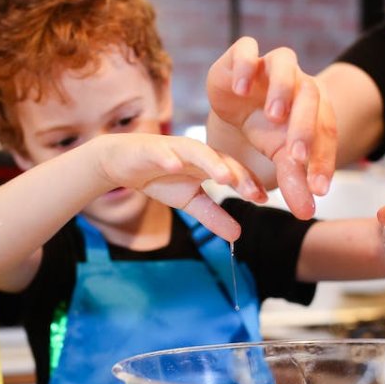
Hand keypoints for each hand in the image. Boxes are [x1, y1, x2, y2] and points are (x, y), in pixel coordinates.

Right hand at [94, 133, 265, 241]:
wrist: (121, 162)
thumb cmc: (159, 177)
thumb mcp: (189, 201)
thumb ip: (213, 215)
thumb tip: (238, 235)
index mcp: (208, 163)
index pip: (233, 171)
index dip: (248, 183)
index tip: (263, 199)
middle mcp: (196, 152)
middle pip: (221, 160)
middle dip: (237, 174)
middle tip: (251, 191)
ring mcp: (174, 148)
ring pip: (196, 152)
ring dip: (211, 162)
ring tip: (224, 177)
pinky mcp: (150, 148)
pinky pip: (161, 152)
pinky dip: (169, 158)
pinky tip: (175, 166)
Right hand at [206, 36, 336, 218]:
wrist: (236, 103)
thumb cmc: (266, 129)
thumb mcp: (279, 157)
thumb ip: (294, 181)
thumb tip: (306, 214)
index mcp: (316, 106)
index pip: (327, 131)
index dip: (324, 161)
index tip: (318, 189)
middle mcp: (297, 80)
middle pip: (310, 96)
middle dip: (305, 127)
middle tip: (295, 157)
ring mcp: (270, 64)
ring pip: (285, 62)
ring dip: (282, 88)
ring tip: (273, 116)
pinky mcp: (241, 55)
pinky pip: (247, 47)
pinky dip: (247, 64)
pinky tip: (242, 89)